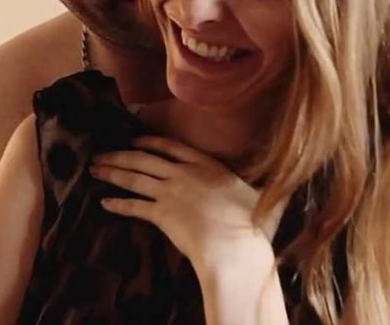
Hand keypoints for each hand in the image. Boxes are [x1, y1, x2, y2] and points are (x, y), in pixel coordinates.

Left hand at [89, 135, 285, 274]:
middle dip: (120, 155)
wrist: (234, 249)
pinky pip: (133, 206)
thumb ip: (274, 188)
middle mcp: (184, 174)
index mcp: (208, 166)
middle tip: (101, 154)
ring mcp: (170, 193)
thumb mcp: (266, 200)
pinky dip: (117, 203)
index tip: (136, 140)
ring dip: (112, 172)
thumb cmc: (252, 228)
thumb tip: (295, 181)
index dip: (150, 142)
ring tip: (94, 169)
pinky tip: (104, 202)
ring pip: (134, 177)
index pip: (173, 147)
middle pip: (144, 159)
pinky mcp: (161, 214)